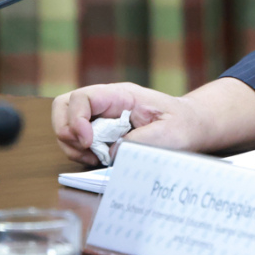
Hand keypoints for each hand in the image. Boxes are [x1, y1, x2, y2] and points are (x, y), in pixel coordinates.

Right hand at [51, 82, 223, 164]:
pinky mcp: (100, 132)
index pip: (83, 98)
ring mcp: (100, 117)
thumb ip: (137, 142)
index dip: (76, 120)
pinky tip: (98, 159)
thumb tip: (109, 153)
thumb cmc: (181, 125)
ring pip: (66, 124)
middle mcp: (106, 103)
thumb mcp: (166, 134)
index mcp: (121, 95)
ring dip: (72, 145)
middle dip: (66, 130)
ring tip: (94, 157)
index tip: (88, 142)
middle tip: (85, 149)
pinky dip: (80, 152)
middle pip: (64, 106)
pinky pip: (76, 140)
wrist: (190, 128)